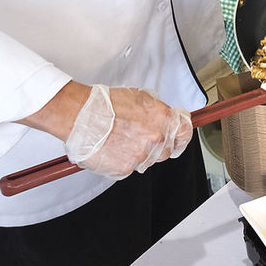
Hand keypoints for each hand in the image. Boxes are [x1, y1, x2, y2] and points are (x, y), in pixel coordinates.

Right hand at [64, 85, 192, 179]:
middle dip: (157, 146)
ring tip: (121, 141)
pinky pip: (129, 168)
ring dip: (138, 154)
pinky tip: (113, 149)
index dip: (181, 136)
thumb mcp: (141, 97)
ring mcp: (141, 155)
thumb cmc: (106, 104)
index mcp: (162, 118)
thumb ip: (158, 111)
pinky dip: (122, 161)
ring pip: (148, 161)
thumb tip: (167, 118)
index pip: (185, 133)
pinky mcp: (125, 168)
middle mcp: (155, 138)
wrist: (80, 116)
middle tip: (139, 138)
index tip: (178, 138)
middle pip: (167, 151)